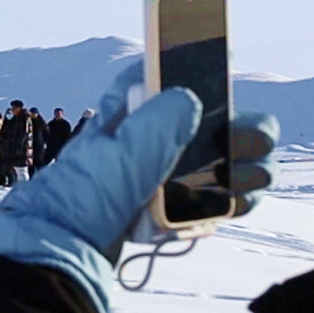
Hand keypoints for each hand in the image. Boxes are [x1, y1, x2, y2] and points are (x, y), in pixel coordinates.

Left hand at [0, 64, 278, 312]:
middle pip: (214, 122)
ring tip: (246, 183)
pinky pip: (213, 197)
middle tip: (249, 147)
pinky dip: (230, 201)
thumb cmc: (88, 195)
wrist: (64, 251)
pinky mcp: (168, 207)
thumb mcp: (124, 151)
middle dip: (245, 131)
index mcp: (130, 111)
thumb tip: (191, 98)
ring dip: (247, 169)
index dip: (196, 61)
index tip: (224, 62)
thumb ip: (160, 120)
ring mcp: (161, 174)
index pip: (163, 72)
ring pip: (223, 162)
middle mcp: (147, 138)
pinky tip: (234, 206)